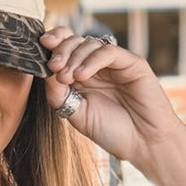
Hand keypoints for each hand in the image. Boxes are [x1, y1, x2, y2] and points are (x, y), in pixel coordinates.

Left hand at [39, 25, 185, 171]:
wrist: (144, 144)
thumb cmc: (113, 132)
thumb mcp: (77, 114)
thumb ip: (59, 94)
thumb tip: (44, 72)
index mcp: (83, 75)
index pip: (66, 48)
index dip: (54, 42)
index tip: (41, 46)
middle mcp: (98, 66)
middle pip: (75, 41)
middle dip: (61, 50)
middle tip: (54, 68)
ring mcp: (115, 63)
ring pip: (90, 43)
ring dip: (74, 57)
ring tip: (68, 78)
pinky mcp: (132, 63)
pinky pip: (108, 51)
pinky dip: (92, 60)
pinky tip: (81, 76)